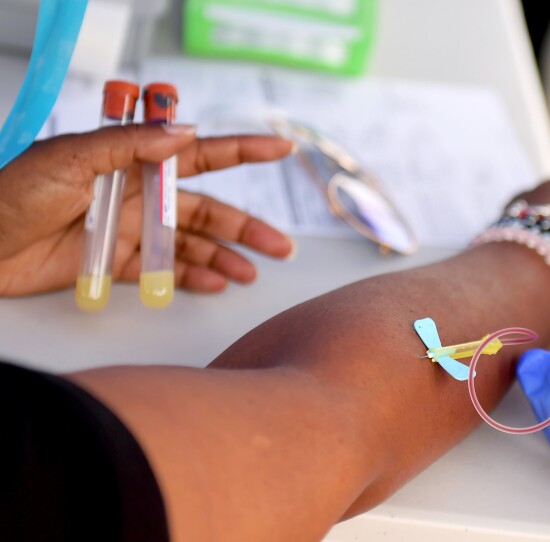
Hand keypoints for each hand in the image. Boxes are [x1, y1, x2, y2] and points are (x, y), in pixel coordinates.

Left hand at [0, 125, 294, 295]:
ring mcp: (129, 231)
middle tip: (281, 245)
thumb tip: (185, 132)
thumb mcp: (70, 158)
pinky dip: (191, 278)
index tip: (280, 148)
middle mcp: (137, 195)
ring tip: (252, 273)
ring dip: (224, 257)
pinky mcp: (114, 264)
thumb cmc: (10, 194)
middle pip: (206, 209)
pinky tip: (214, 284)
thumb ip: (129, 146)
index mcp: (131, 162)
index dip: (242, 150)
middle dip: (246, 227)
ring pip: (191, 244)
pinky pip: (163, 272)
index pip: (199, 153)